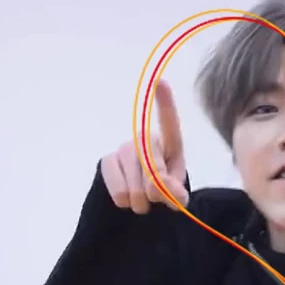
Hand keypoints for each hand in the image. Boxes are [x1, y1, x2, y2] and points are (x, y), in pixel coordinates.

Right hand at [100, 80, 187, 213]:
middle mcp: (144, 140)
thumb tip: (162, 187)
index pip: (169, 122)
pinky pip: (119, 191)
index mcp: (168, 143)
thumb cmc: (164, 190)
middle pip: (153, 171)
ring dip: (141, 203)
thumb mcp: (177, 192)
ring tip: (142, 200)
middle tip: (157, 199)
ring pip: (135, 187)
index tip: (161, 81)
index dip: (166, 103)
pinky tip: (127, 198)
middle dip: (157, 193)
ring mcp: (123, 148)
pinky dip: (125, 202)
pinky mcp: (107, 161)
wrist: (139, 200)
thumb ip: (175, 190)